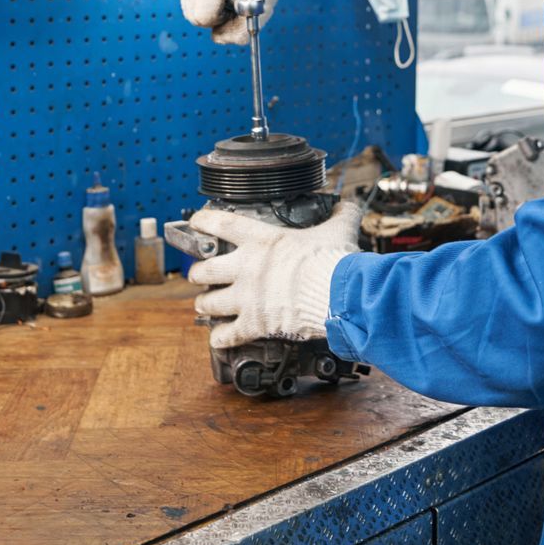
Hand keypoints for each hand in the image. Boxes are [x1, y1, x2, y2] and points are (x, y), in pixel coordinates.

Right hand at [176, 0, 287, 44]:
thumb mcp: (260, 10)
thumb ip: (241, 32)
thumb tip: (217, 37)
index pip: (204, 17)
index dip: (222, 19)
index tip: (236, 7)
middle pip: (192, 16)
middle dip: (213, 16)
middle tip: (232, 2)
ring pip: (188, 9)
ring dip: (207, 9)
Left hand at [186, 204, 362, 349]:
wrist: (337, 294)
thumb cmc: (334, 261)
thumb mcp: (337, 230)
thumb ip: (340, 216)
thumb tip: (348, 206)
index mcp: (263, 240)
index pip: (222, 224)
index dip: (203, 222)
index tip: (195, 222)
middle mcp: (247, 267)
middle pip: (205, 270)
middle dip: (198, 273)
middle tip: (198, 274)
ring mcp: (247, 297)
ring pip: (210, 303)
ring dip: (204, 304)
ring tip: (203, 305)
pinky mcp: (254, 323)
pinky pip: (228, 334)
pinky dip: (221, 338)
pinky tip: (218, 338)